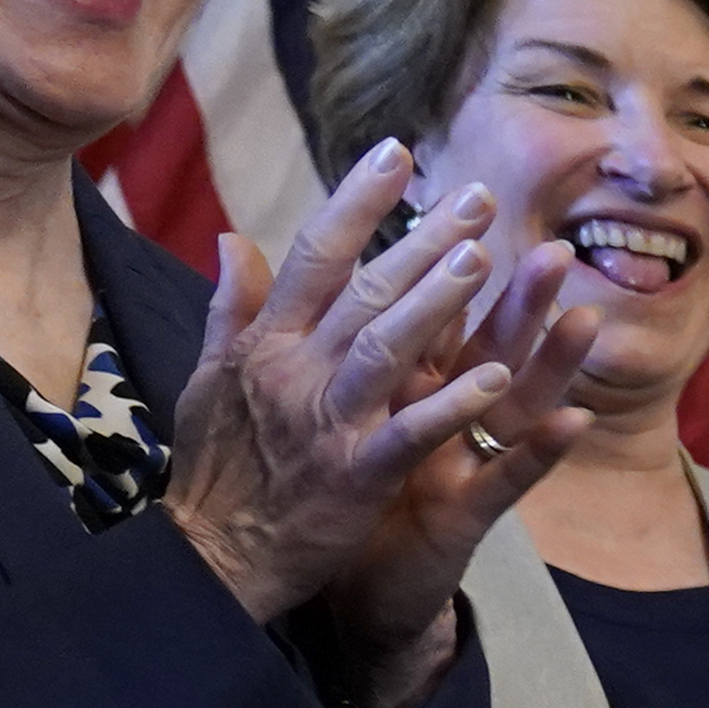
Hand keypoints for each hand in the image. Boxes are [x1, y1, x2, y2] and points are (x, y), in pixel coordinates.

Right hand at [166, 145, 559, 625]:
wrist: (212, 555)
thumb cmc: (218, 467)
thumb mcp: (211, 379)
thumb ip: (230, 308)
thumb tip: (229, 239)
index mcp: (266, 342)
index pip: (315, 254)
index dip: (357, 200)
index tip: (399, 151)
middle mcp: (295, 370)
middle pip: (365, 290)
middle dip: (423, 240)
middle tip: (478, 197)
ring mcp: (327, 421)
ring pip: (385, 346)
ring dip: (437, 302)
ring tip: (485, 259)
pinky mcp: (356, 474)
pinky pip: (409, 431)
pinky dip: (450, 404)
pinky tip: (497, 376)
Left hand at [318, 243, 603, 707]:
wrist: (340, 594)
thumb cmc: (331, 503)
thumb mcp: (318, 414)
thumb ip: (307, 340)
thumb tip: (272, 266)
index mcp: (403, 390)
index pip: (430, 316)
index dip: (446, 265)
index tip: (463, 206)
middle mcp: (442, 420)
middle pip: (485, 347)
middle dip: (517, 298)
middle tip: (551, 245)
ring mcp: (460, 465)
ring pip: (512, 404)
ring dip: (551, 363)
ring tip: (586, 316)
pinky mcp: (465, 516)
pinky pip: (508, 480)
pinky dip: (541, 452)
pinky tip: (575, 423)